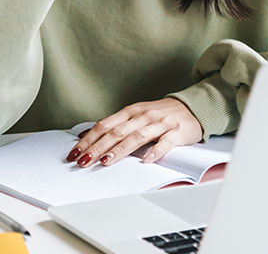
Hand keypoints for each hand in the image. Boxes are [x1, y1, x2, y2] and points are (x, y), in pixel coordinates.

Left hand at [66, 98, 203, 166]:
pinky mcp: (177, 132)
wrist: (192, 107)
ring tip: (105, 161)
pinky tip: (146, 160)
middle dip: (97, 147)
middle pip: (116, 132)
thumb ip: (115, 124)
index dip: (88, 139)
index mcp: (131, 112)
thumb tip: (87, 134)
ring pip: (137, 137)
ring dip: (119, 150)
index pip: (105, 125)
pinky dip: (155, 151)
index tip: (75, 153)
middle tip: (83, 161)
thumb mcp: (136, 115)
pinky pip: (165, 143)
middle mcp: (143, 116)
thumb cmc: (160, 114)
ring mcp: (160, 123)